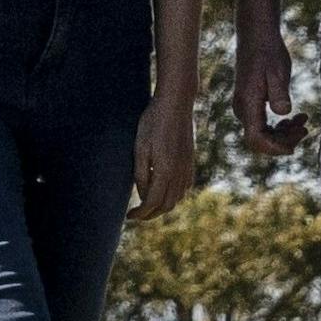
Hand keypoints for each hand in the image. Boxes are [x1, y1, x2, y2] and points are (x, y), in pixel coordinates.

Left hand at [134, 105, 202, 219]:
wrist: (176, 104)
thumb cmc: (153, 122)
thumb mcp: (140, 148)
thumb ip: (141, 174)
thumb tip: (143, 196)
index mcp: (165, 171)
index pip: (152, 203)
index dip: (140, 213)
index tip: (129, 216)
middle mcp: (179, 173)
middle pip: (166, 205)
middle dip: (151, 214)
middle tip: (137, 215)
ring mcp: (187, 168)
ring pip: (177, 198)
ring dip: (163, 206)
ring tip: (148, 205)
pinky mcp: (191, 161)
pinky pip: (185, 187)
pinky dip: (175, 195)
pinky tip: (165, 191)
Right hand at [234, 1, 297, 159]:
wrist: (257, 37)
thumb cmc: (268, 52)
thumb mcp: (278, 72)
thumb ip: (279, 94)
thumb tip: (284, 113)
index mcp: (247, 104)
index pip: (256, 139)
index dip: (274, 148)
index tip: (293, 148)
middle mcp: (242, 109)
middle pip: (260, 139)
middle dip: (283, 140)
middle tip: (304, 129)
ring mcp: (245, 107)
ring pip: (263, 133)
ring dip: (283, 133)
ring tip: (303, 121)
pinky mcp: (251, 103)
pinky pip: (263, 123)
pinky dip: (279, 125)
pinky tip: (294, 117)